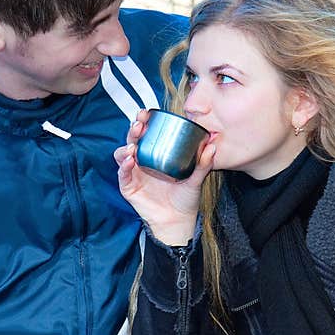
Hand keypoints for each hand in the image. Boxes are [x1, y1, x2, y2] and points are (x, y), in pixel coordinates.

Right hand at [114, 109, 215, 244]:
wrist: (178, 221)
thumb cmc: (185, 198)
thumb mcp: (196, 179)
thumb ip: (203, 163)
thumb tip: (212, 145)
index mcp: (156, 154)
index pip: (148, 133)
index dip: (145, 121)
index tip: (147, 112)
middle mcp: (143, 160)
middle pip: (133, 140)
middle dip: (133, 129)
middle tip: (139, 124)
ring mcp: (134, 173)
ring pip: (123, 155)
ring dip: (125, 147)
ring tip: (132, 146)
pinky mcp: (128, 187)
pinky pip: (122, 174)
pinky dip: (123, 166)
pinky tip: (130, 161)